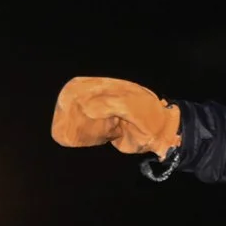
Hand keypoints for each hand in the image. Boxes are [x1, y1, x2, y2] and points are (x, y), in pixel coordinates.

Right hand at [50, 77, 181, 155]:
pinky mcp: (110, 131)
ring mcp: (108, 116)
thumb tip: (86, 107)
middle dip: (70, 111)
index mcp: (111, 89)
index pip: (85, 86)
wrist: (163, 135)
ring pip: (85, 117)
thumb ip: (108, 104)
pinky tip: (77, 139)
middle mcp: (107, 101)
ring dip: (76, 124)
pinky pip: (92, 131)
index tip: (63, 103)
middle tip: (62, 121)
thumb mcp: (129, 105)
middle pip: (81, 102)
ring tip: (66, 131)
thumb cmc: (149, 115)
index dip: (72, 93)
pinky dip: (84, 135)